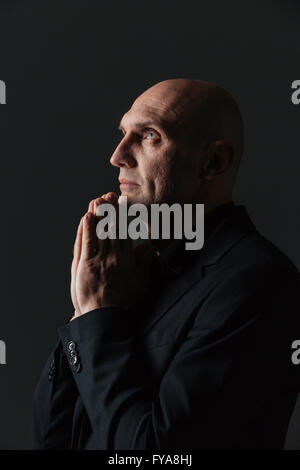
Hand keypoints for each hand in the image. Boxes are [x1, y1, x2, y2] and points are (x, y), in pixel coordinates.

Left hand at [71, 192, 155, 316]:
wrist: (107, 317)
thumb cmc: (124, 302)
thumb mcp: (141, 280)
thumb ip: (145, 261)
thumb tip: (151, 246)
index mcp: (127, 259)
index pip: (125, 231)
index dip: (122, 216)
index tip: (122, 202)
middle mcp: (115, 256)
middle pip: (112, 228)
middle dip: (110, 210)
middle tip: (109, 195)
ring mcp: (100, 260)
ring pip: (100, 232)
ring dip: (98, 215)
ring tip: (98, 199)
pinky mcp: (86, 265)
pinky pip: (87, 242)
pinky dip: (87, 228)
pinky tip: (87, 216)